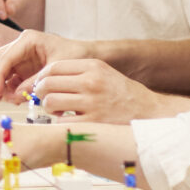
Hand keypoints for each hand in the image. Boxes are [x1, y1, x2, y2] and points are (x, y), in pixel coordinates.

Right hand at [0, 29, 86, 100]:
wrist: (87, 56)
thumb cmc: (75, 56)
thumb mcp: (56, 69)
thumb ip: (35, 82)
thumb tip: (15, 96)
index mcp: (28, 40)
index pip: (4, 58)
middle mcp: (20, 46)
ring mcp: (19, 56)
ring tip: (9, 100)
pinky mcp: (22, 67)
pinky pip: (8, 78)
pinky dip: (8, 89)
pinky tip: (15, 98)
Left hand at [22, 59, 165, 123]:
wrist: (149, 112)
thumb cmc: (121, 93)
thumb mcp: (103, 72)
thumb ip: (77, 72)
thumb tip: (45, 78)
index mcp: (93, 66)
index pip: (53, 67)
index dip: (41, 76)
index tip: (41, 84)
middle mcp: (91, 82)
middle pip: (48, 84)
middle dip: (41, 92)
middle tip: (45, 98)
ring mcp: (92, 103)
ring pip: (50, 102)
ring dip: (49, 108)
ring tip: (58, 110)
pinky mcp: (93, 123)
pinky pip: (61, 122)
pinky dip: (60, 123)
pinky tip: (69, 121)